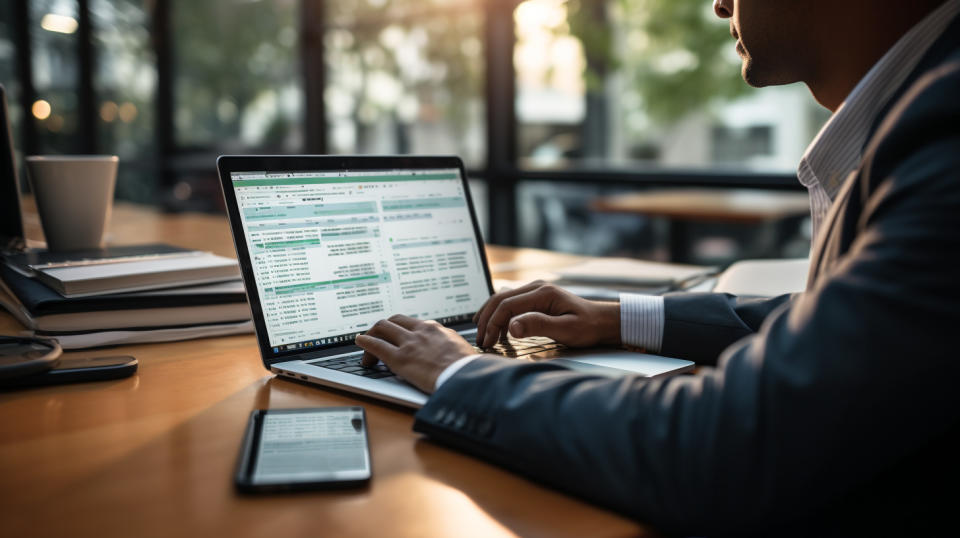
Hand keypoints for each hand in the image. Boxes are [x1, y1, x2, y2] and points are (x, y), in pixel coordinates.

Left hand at [355, 314, 476, 392]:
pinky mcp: (400, 359)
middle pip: (393, 321)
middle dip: (382, 328)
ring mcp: (408, 344)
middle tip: (378, 338)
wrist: (466, 376)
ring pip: (382, 328)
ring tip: (365, 343)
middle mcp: (419, 331)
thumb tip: (447, 347)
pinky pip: (376, 345)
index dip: (399, 329)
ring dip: (372, 334)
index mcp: (434, 329)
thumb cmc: (467, 367)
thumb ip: (447, 344)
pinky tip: (360, 342)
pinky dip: (365, 342)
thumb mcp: (460, 348)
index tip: (396, 336)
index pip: (410, 323)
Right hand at [473, 280, 620, 348]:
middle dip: (486, 319)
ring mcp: (535, 290)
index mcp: (542, 293)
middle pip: (500, 299)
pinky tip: (498, 330)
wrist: (602, 321)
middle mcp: (536, 287)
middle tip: (480, 340)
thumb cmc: (588, 327)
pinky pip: (511, 302)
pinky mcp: (536, 297)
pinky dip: (500, 315)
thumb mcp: (566, 330)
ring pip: (503, 299)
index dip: (493, 324)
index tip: (488, 342)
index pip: (507, 305)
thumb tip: (512, 326)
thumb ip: (538, 326)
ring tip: (484, 335)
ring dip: (491, 316)